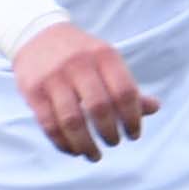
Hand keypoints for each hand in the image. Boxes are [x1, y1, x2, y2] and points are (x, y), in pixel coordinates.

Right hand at [12, 22, 152, 159]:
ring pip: (72, 121)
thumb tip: (155, 108)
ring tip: (94, 155)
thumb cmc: (80, 54)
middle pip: (99, 108)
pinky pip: (50, 125)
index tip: (134, 135)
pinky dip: (63, 143)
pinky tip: (74, 150)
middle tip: (114, 142)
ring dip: (86, 145)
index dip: (133, 118)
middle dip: (110, 133)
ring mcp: (53, 78)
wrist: (36, 34)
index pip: (124, 92)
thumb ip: (126, 85)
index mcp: (103, 55)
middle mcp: (78, 64)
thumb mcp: (106, 61)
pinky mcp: (33, 91)